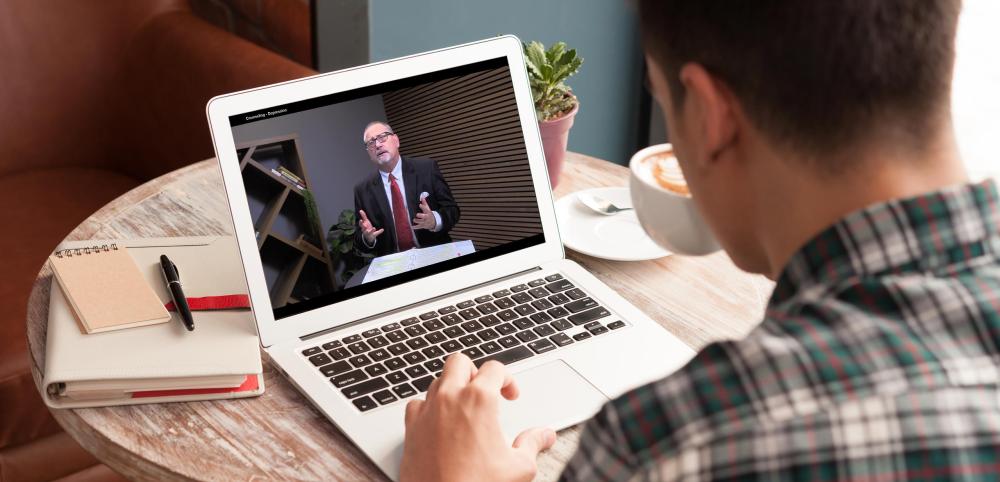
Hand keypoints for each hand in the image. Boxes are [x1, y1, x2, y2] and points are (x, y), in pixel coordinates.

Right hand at [358, 209, 382, 243]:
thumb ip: (363, 216)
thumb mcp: (365, 222)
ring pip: (369, 232)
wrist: (368, 237)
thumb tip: (360, 210)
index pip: (361, 225)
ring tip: (374, 228)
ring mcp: (369, 233)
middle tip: (365, 226)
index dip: (360, 223)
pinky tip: (382, 229)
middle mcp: (365, 230)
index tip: (361, 220)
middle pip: (363, 229)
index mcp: (363, 227)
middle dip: (364, 227)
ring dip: (371, 230)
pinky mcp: (373, 235)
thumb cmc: (366, 227)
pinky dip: (379, 231)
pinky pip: (376, 233)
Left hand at [400, 354, 556, 481]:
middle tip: (486, 392)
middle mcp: (449, 398)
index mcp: (478, 400)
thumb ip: (532, 444)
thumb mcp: (519, 468)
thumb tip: (544, 435)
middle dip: (475, 373)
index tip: (510, 395)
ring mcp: (426, 412)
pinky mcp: (410, 429)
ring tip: (465, 409)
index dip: (508, 379)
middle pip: (459, 362)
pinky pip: (417, 404)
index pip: (494, 368)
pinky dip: (429, 407)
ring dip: (452, 388)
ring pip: (437, 381)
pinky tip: (440, 423)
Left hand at [412, 197, 436, 229]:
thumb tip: (422, 197)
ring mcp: (424, 222)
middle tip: (417, 214)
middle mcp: (426, 217)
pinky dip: (415, 227)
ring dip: (416, 220)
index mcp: (428, 212)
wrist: (434, 222)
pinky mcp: (422, 226)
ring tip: (414, 219)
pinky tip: (411, 226)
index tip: (420, 205)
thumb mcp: (428, 209)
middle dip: (420, 215)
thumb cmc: (429, 214)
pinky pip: (418, 227)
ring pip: (420, 222)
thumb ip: (424, 203)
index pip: (426, 209)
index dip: (423, 207)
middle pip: (424, 216)